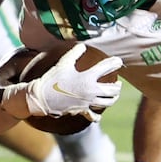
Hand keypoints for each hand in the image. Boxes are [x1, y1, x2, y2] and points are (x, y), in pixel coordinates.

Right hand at [0, 46, 123, 120]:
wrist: (41, 97)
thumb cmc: (52, 79)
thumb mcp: (63, 63)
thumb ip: (75, 53)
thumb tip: (82, 45)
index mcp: (87, 78)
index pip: (107, 68)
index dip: (115, 63)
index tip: (119, 61)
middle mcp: (91, 91)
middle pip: (113, 90)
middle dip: (118, 86)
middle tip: (119, 83)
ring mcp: (87, 102)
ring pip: (108, 103)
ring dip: (113, 98)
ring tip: (114, 95)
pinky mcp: (82, 111)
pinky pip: (93, 116)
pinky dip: (97, 116)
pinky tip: (99, 116)